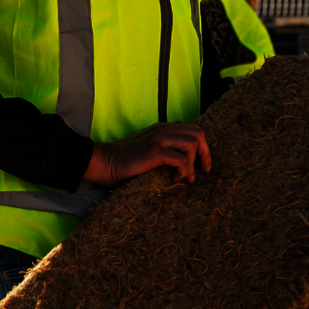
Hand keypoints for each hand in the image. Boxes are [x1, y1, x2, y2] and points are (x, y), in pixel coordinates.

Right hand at [84, 123, 211, 186]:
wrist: (103, 163)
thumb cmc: (125, 163)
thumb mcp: (148, 151)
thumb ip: (165, 150)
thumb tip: (185, 162)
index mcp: (163, 129)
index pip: (194, 130)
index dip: (203, 148)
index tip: (203, 166)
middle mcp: (162, 130)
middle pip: (198, 134)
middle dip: (205, 154)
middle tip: (203, 171)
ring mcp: (158, 139)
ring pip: (192, 144)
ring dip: (192, 164)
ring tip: (184, 178)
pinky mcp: (154, 151)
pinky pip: (181, 159)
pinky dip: (183, 171)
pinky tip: (174, 179)